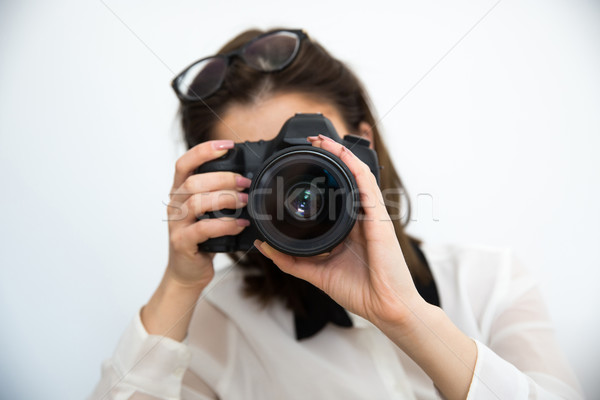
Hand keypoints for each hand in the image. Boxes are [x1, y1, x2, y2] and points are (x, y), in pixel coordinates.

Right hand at [166, 139, 251, 288]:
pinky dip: (225, 225)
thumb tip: (250, 177)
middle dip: (223, 178)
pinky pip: (202, 229)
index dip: (204, 150)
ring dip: (225, 199)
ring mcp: (176, 224)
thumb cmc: (202, 238)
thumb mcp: (208, 212)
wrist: (187, 271)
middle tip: (246, 182)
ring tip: (245, 201)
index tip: (227, 145)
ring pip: (196, 202)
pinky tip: (240, 224)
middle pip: (194, 181)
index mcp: (180, 192)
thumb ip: (219, 193)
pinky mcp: (182, 243)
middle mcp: (175, 205)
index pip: (184, 163)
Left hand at [254, 134, 424, 328]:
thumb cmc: (359, 291)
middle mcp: (360, 217)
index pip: (335, 194)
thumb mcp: (316, 272)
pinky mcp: (379, 217)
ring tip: (321, 139)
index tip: (301, 162)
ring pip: (356, 175)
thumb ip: (290, 259)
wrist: (385, 307)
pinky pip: (366, 184)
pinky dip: (353, 165)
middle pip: (346, 178)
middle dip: (329, 156)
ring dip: (339, 154)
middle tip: (310, 142)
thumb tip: (264, 245)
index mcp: (348, 228)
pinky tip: (340, 152)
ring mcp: (371, 215)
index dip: (322, 174)